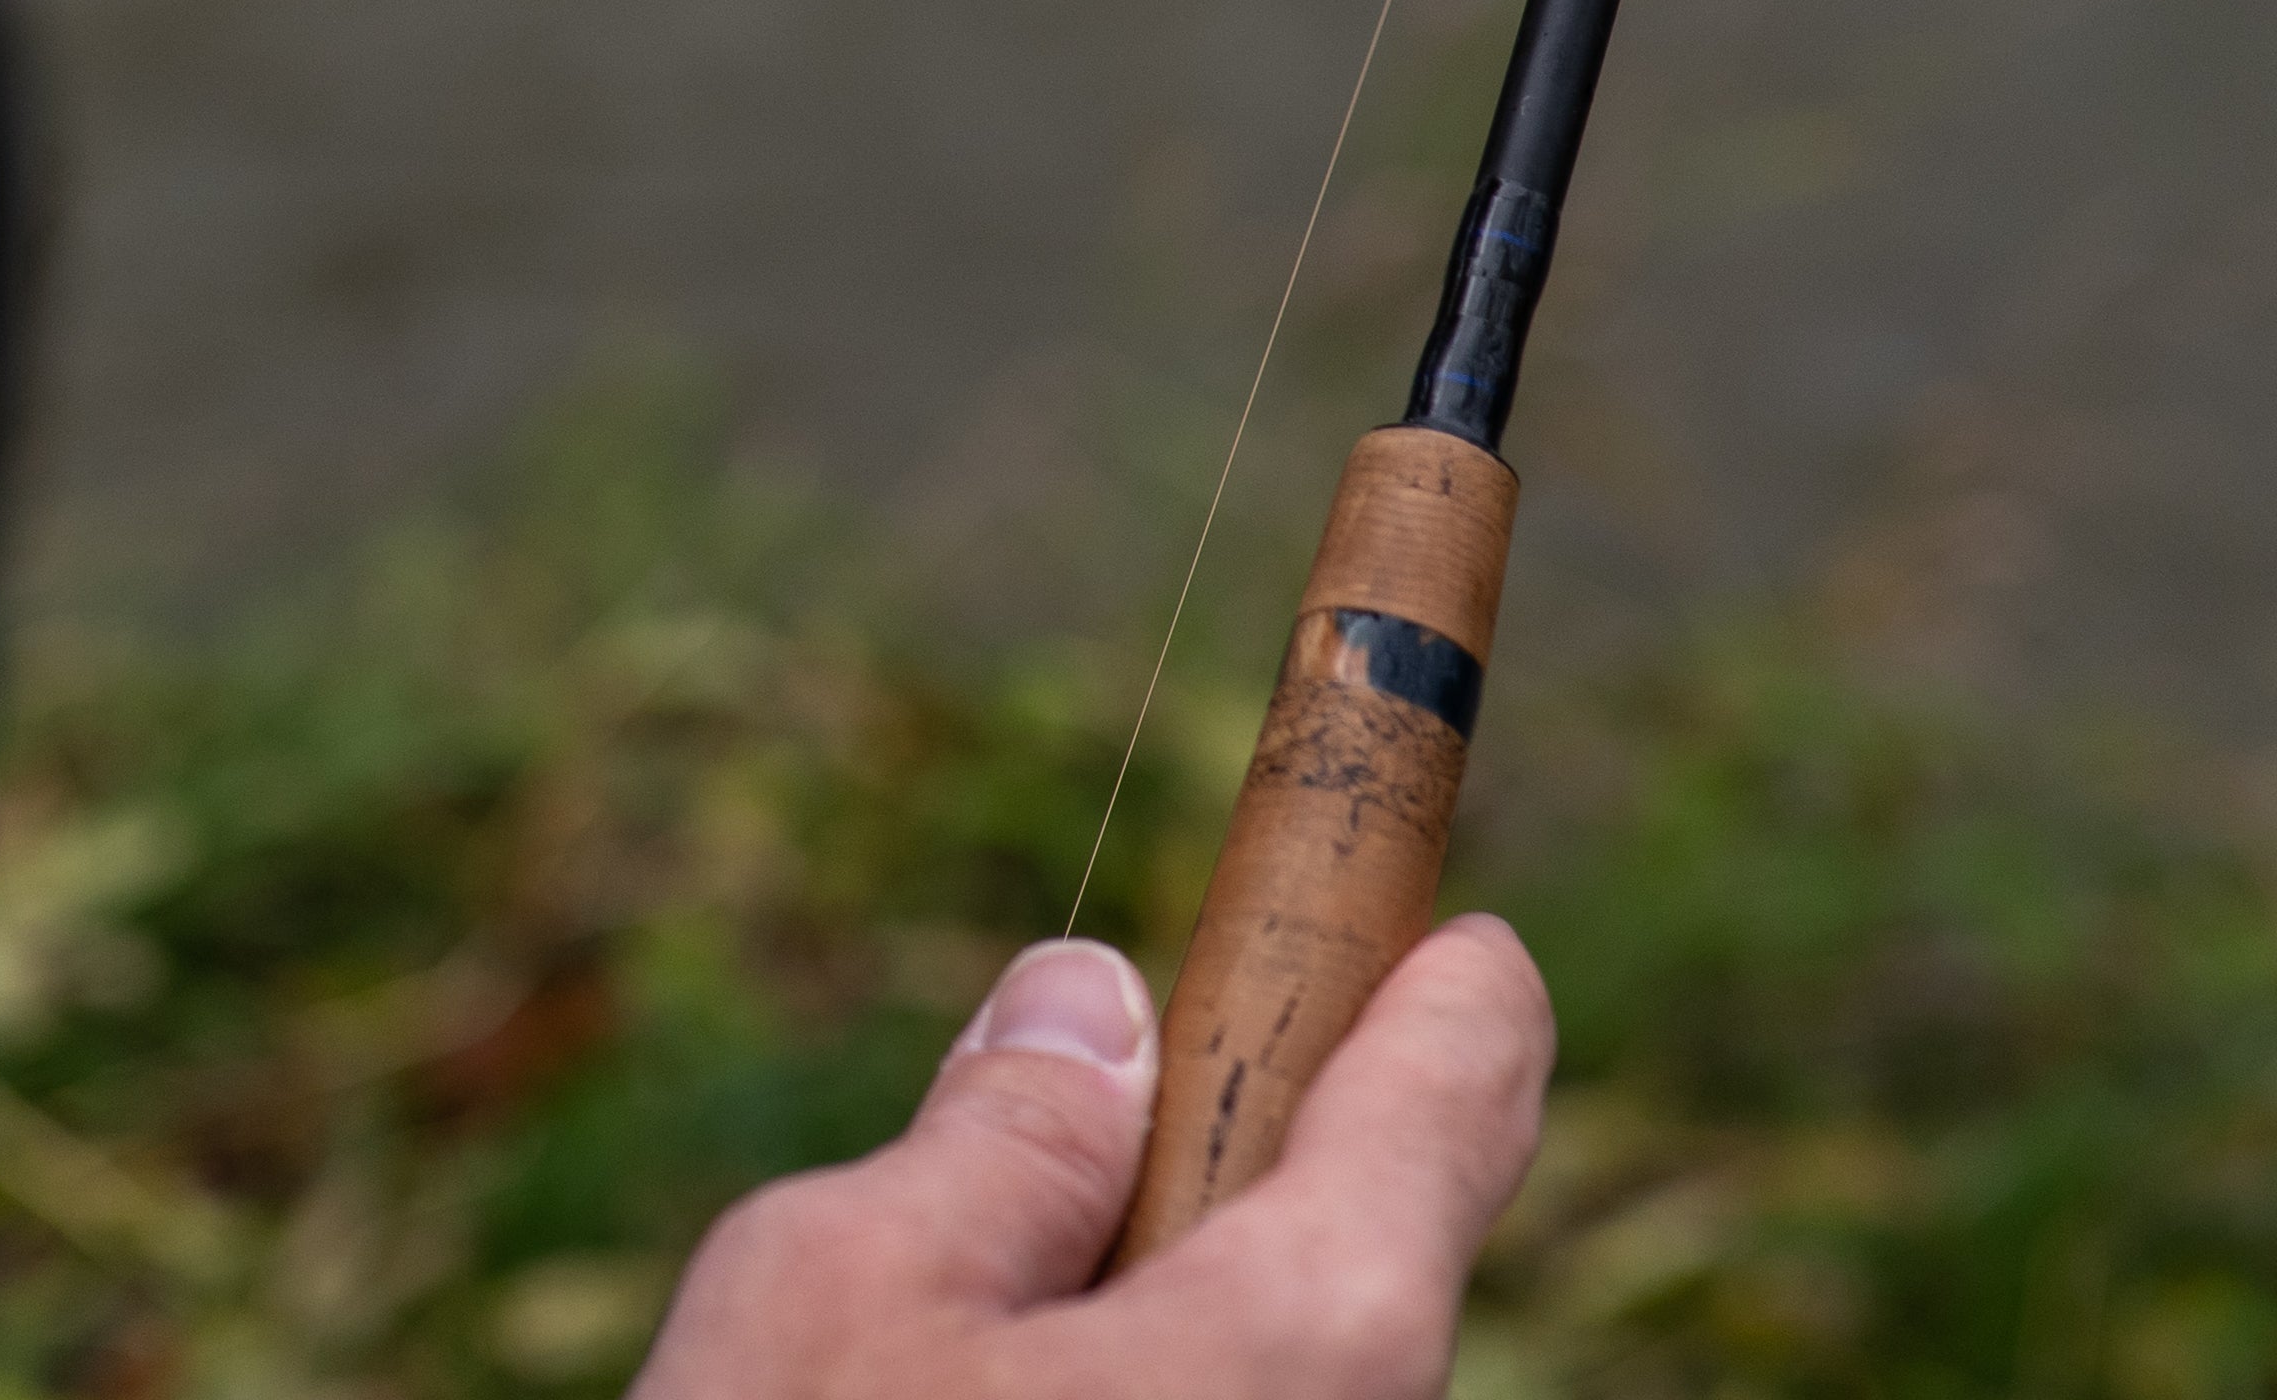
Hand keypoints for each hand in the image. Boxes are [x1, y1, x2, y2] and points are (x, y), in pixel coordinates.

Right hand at [633, 923, 1551, 1399]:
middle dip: (1251, 1208)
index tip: (1479, 956)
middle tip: (1123, 1153)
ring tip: (968, 1361)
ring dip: (1178, 1361)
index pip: (1445, 1112)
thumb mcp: (835, 1287)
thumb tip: (1096, 1009)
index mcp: (1304, 1350)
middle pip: (1361, 1290)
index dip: (1456, 1011)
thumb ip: (995, 1139)